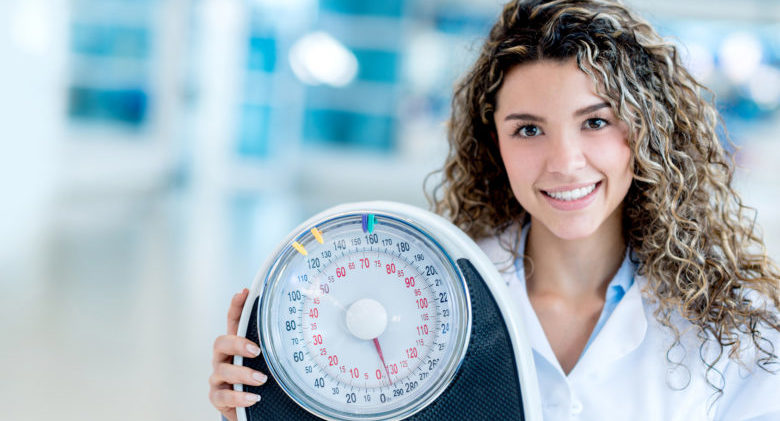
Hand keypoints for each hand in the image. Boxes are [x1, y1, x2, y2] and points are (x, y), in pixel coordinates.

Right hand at [209, 288, 267, 420]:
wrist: (247, 408)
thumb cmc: (260, 380)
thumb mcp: (268, 362)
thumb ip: (274, 348)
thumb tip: (303, 333)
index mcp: (236, 346)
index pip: (233, 322)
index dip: (236, 306)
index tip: (244, 292)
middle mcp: (224, 359)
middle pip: (221, 343)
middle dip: (237, 344)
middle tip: (256, 350)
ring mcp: (219, 378)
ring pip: (222, 371)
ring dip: (243, 374)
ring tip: (261, 379)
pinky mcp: (218, 397)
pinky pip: (223, 396)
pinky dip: (238, 397)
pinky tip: (253, 398)